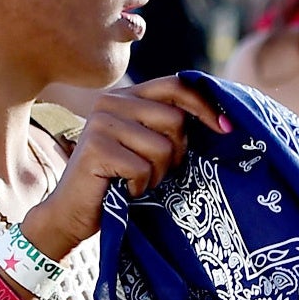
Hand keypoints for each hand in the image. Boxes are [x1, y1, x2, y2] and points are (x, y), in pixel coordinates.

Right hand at [22, 76, 229, 257]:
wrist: (72, 214)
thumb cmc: (118, 183)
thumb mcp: (147, 148)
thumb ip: (170, 128)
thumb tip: (222, 120)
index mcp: (127, 96)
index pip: (176, 85)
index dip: (205, 106)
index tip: (226, 129)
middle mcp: (111, 102)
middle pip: (175, 120)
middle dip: (176, 155)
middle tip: (156, 172)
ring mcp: (101, 123)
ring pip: (162, 148)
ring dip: (157, 175)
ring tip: (137, 182)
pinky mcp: (96, 148)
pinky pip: (143, 169)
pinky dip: (140, 187)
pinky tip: (125, 190)